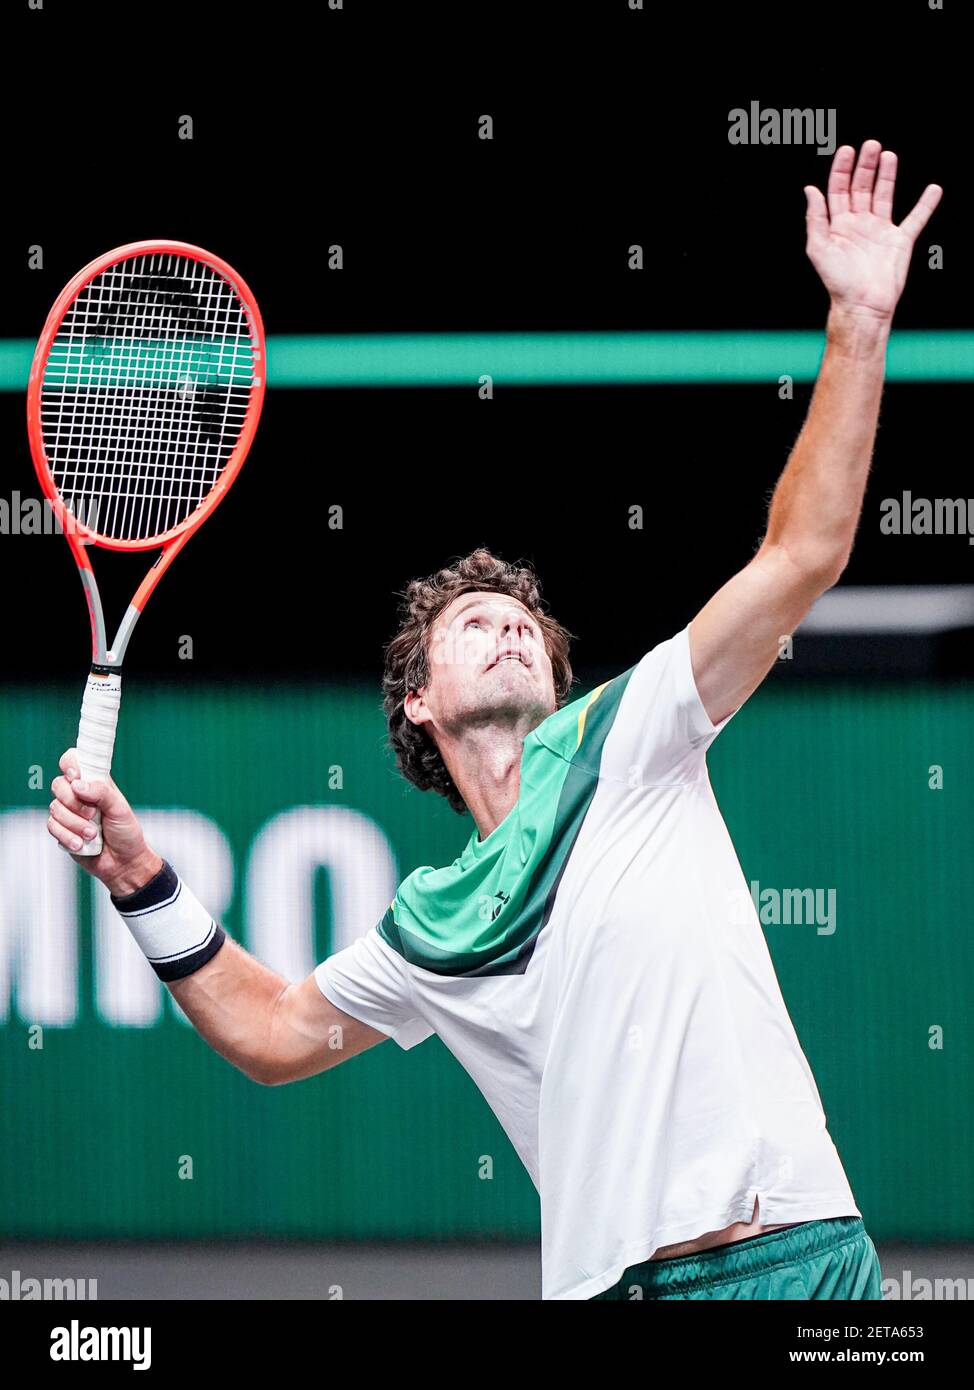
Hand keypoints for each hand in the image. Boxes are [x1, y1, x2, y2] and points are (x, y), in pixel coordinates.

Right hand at [48, 749, 161, 894]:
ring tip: (92, 834)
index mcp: (95, 783)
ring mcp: (69, 812)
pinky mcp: (62, 830)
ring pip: (55, 808)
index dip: (70, 764)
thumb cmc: (126, 832)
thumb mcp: (120, 809)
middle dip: (74, 802)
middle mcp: (79, 795)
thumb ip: (101, 792)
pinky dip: (67, 836)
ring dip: (74, 823)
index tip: (76, 777)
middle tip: (93, 813)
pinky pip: (52, 827)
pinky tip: (81, 844)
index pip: (73, 761)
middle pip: (58, 785)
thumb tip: (77, 784)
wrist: (123, 863)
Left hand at [804, 140, 941, 320]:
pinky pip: (915, 219)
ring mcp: (880, 232)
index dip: (842, 170)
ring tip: (889, 155)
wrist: (862, 305)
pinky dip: (926, 204)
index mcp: (838, 225)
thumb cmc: (838, 282)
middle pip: (861, 187)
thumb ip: (815, 219)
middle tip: (871, 145)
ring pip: (884, 196)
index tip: (847, 150)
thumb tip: (810, 190)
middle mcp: (859, 225)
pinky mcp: (900, 242)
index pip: (839, 190)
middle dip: (865, 166)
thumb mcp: (818, 249)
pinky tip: (933, 189)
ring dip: (887, 176)